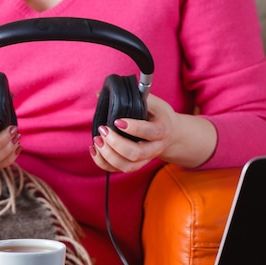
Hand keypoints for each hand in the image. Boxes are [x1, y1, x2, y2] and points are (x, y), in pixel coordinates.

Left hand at [89, 94, 215, 171]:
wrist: (170, 134)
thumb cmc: (158, 115)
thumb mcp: (153, 102)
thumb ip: (132, 95)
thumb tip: (100, 92)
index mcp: (162, 130)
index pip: (149, 132)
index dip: (133, 128)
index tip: (117, 121)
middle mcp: (154, 148)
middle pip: (135, 153)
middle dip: (116, 143)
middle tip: (103, 130)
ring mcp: (144, 159)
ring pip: (126, 166)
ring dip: (108, 155)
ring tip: (97, 140)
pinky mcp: (134, 165)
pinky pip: (117, 170)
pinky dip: (103, 162)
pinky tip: (95, 149)